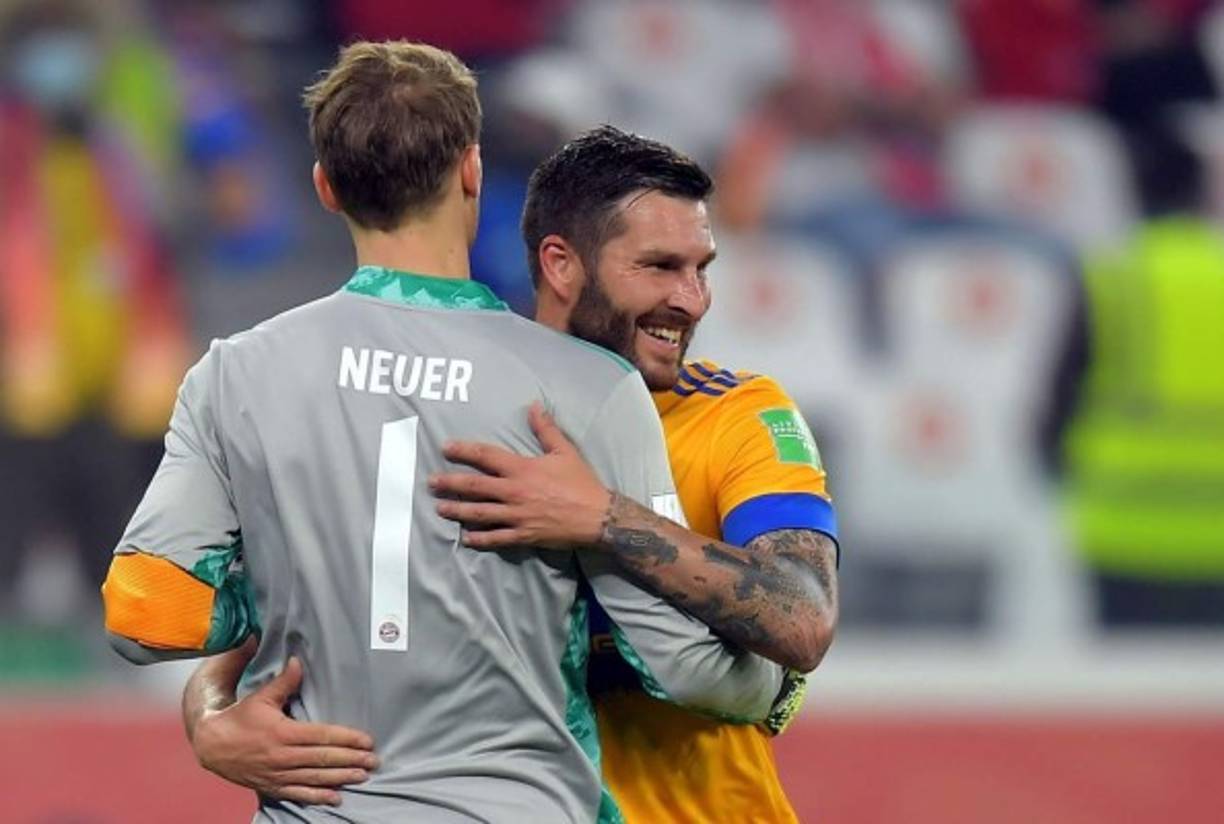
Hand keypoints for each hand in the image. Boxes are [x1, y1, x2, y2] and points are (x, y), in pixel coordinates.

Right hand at [190, 656, 378, 806]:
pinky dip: (318, 796)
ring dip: (341, 778)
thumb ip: (284, 682)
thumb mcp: (261, 696)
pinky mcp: (272, 785)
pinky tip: (336, 798)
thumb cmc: (240, 717)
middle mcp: (282, 755)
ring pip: (314, 777)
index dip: (347, 739)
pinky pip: (298, 793)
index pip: (322, 736)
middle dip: (351, 760)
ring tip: (363, 776)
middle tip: (374, 761)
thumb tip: (298, 661)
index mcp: (283, 732)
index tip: (367, 741)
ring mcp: (277, 773)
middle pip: (323, 758)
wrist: (212, 745)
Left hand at [431, 402, 611, 548]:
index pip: (486, 456)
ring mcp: (517, 516)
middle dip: (450, 484)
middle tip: (431, 483)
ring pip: (479, 513)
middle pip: (474, 487)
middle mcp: (514, 492)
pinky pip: (496, 538)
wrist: (597, 516)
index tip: (445, 447)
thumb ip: (545, 429)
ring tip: (439, 508)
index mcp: (522, 469)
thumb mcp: (565, 451)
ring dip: (457, 511)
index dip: (463, 451)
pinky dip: (479, 538)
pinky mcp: (523, 535)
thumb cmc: (581, 482)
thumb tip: (533, 406)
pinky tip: (466, 538)